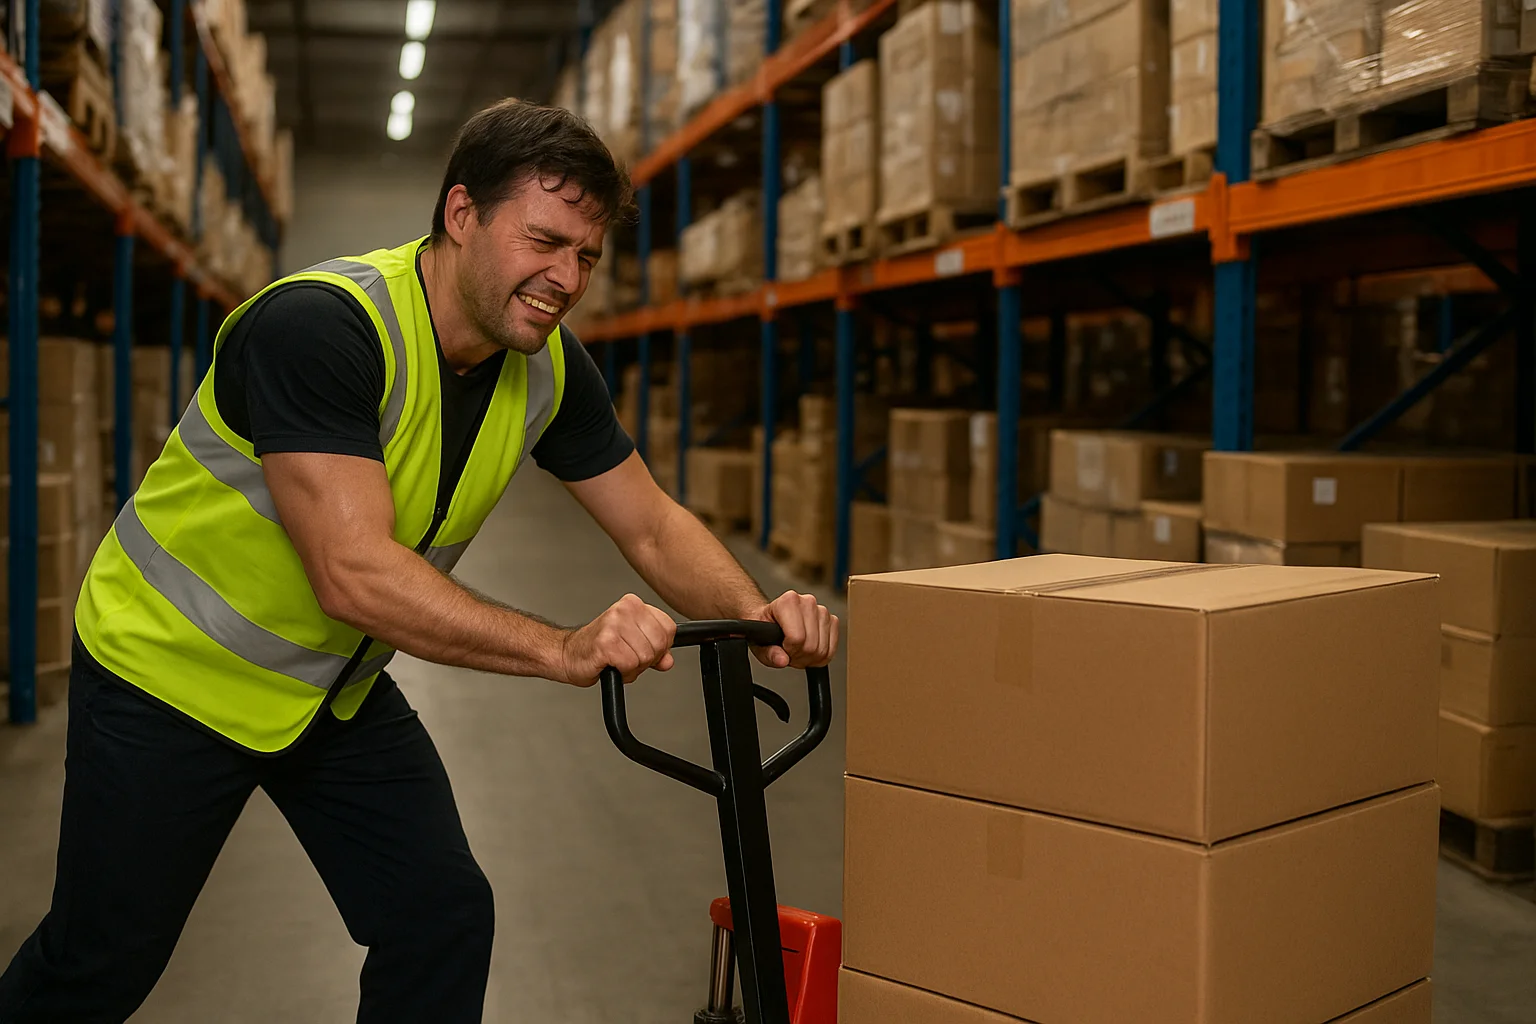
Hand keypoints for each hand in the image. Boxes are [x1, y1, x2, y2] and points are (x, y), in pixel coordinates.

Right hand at [559, 594, 677, 686]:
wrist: (568, 655)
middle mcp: (624, 610)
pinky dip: (623, 672)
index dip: (661, 647)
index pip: (669, 629)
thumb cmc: (598, 648)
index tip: (642, 649)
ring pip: (646, 656)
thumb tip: (667, 661)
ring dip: (633, 667)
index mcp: (633, 604)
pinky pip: (630, 664)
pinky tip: (610, 664)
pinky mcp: (606, 643)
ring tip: (616, 661)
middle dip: (647, 660)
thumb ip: (655, 651)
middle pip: (659, 644)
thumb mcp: (633, 645)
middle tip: (627, 657)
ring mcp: (614, 625)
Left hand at [751, 591, 838, 668]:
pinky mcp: (832, 620)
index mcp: (788, 602)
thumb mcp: (759, 642)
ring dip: (809, 658)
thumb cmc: (765, 628)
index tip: (782, 647)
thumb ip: (769, 653)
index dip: (788, 650)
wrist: (772, 619)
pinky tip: (808, 650)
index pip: (797, 638)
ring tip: (797, 650)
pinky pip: (832, 649)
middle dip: (799, 656)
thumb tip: (782, 660)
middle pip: (811, 646)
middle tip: (789, 652)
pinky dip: (821, 656)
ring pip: (822, 649)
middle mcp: (807, 602)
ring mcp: (822, 611)